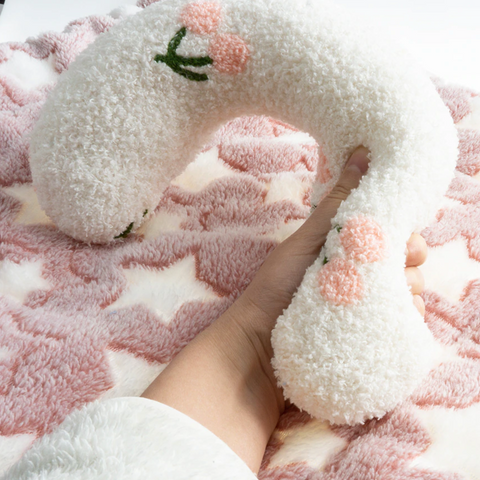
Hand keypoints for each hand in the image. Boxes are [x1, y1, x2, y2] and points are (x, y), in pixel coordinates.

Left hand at [142, 146, 426, 472]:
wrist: (258, 347)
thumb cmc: (277, 288)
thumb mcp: (308, 241)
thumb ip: (338, 202)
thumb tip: (361, 150)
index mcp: (346, 249)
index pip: (391, 236)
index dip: (403, 235)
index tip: (402, 243)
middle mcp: (359, 277)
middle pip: (405, 265)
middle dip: (407, 266)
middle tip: (391, 273)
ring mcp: (364, 309)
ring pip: (407, 296)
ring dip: (404, 296)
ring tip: (378, 302)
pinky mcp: (366, 337)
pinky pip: (399, 326)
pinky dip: (398, 322)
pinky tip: (384, 323)